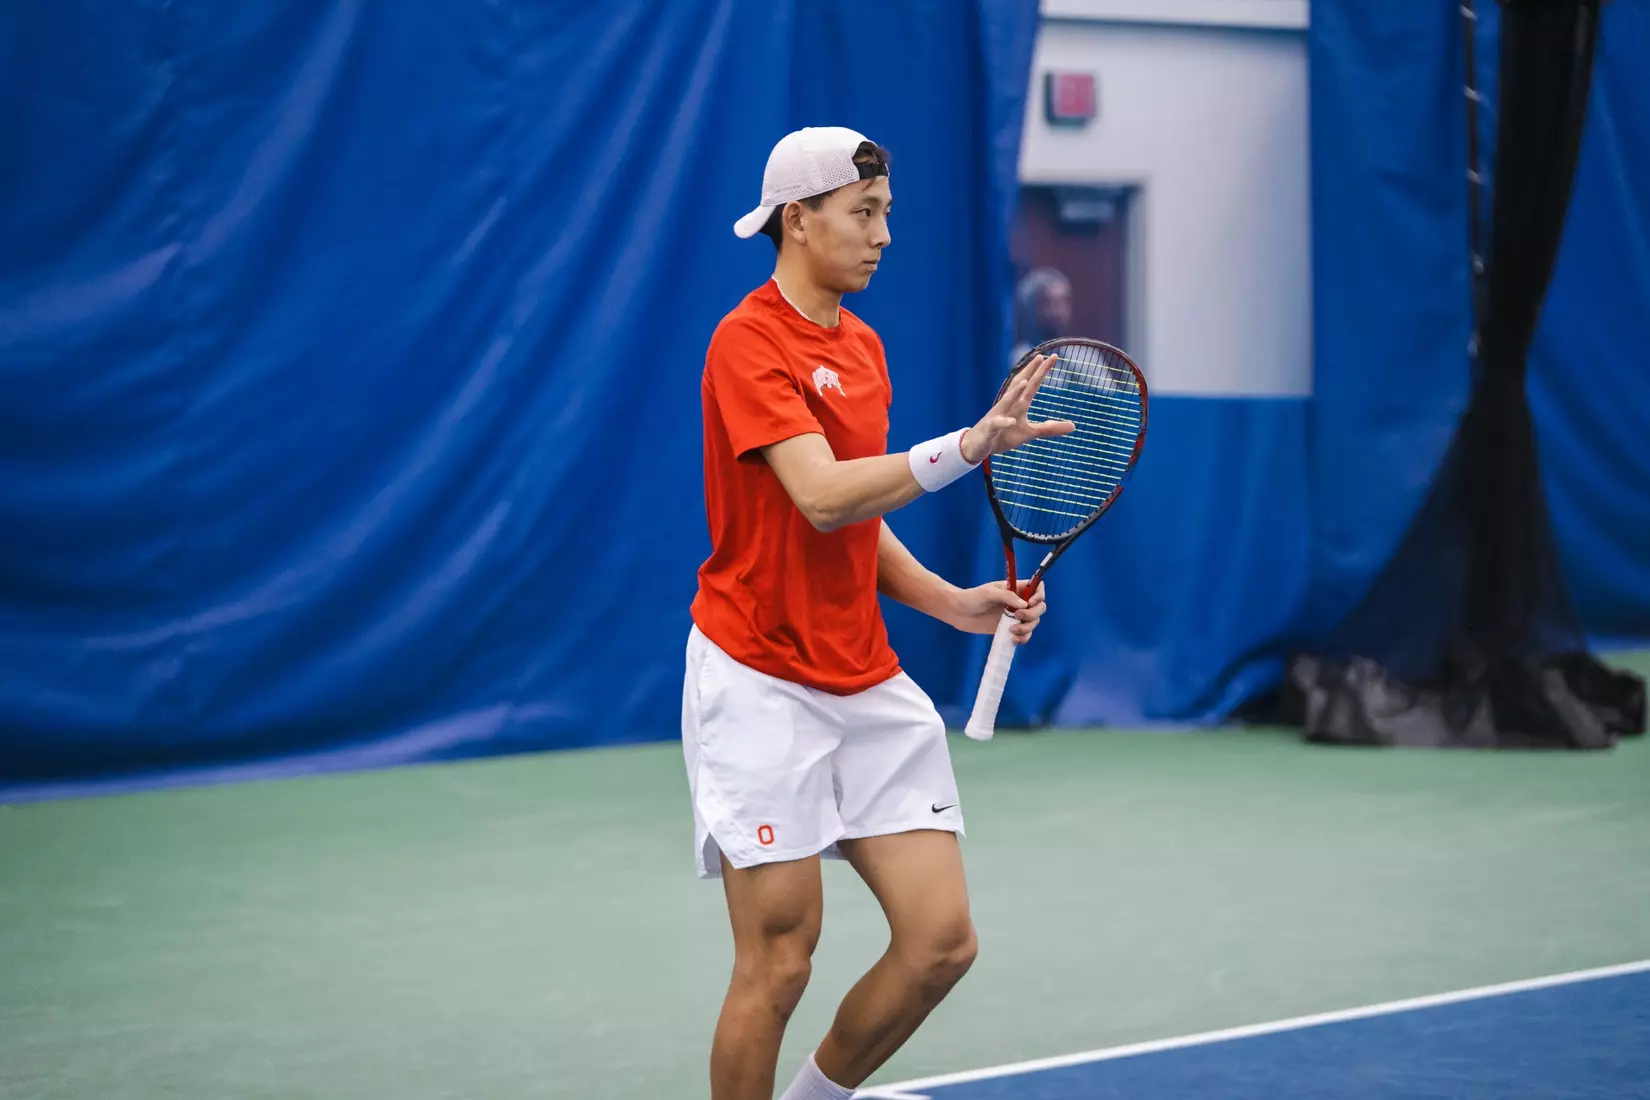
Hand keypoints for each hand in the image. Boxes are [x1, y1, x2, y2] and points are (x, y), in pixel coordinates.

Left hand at [947, 579, 1047, 644]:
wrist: (958, 613)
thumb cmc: (971, 598)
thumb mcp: (988, 593)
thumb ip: (1007, 596)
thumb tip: (1024, 604)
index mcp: (1015, 589)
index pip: (1037, 588)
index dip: (1039, 595)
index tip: (1030, 603)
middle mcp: (1018, 602)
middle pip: (1039, 608)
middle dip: (1032, 614)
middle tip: (1017, 617)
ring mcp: (1015, 617)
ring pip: (1033, 623)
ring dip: (1027, 629)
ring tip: (1011, 631)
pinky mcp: (1009, 629)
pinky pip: (1025, 635)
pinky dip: (1023, 638)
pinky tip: (1013, 639)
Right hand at [960, 354, 1075, 463]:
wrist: (978, 446)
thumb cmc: (1003, 436)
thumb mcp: (1029, 433)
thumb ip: (1050, 428)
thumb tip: (1074, 426)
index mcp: (1018, 404)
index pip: (1031, 385)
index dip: (1041, 372)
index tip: (1053, 357)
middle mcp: (1008, 406)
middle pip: (1019, 386)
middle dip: (1029, 373)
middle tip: (1040, 357)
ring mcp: (998, 416)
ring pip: (1006, 402)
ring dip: (1014, 393)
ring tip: (1025, 382)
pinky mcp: (990, 430)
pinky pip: (997, 425)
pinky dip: (1003, 422)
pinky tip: (1011, 421)